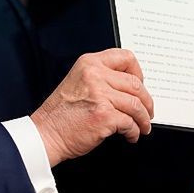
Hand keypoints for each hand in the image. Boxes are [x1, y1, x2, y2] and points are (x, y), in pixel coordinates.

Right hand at [31, 49, 153, 166]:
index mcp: (89, 63)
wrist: (46, 134)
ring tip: (142, 127)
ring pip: (136, 105)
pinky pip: (130, 123)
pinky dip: (134, 131)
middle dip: (146, 101)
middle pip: (135, 84)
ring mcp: (100, 95)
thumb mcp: (78, 81)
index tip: (141, 85)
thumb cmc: (61, 114)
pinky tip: (131, 135)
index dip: (138, 72)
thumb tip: (130, 87)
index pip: (126, 57)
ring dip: (143, 119)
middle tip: (147, 112)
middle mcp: (95, 75)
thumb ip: (101, 77)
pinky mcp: (104, 116)